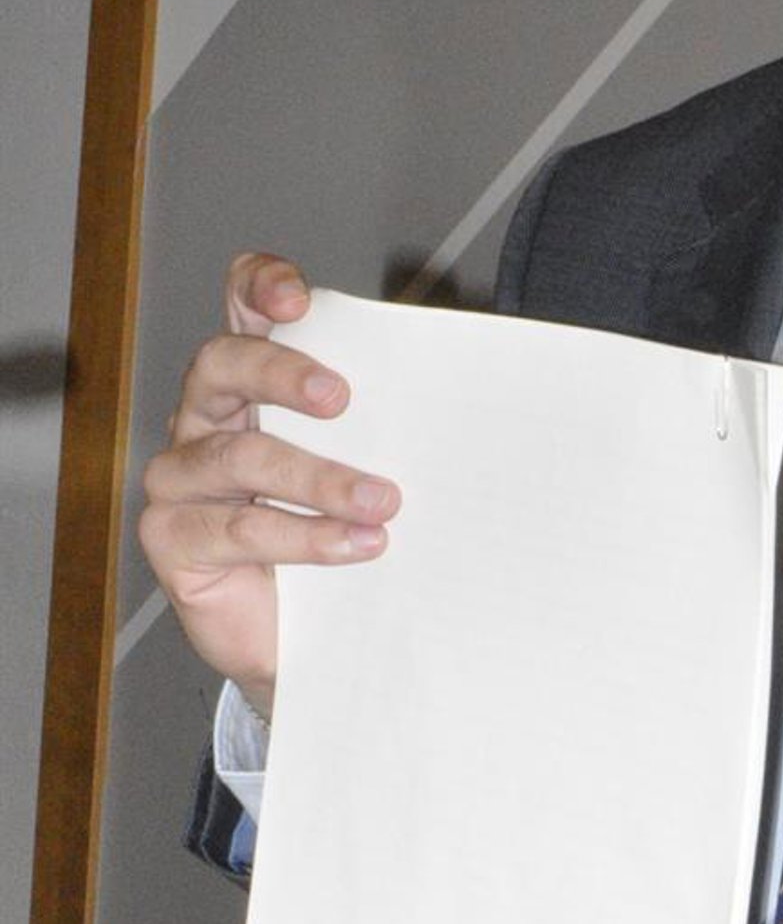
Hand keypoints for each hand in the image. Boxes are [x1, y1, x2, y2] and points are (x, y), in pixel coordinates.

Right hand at [138, 254, 398, 714]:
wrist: (314, 637)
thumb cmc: (342, 531)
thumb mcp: (370, 463)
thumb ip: (389, 419)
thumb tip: (469, 391)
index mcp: (251, 382)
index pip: (240, 308)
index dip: (257, 286)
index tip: (297, 300)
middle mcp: (205, 418)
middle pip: (221, 364)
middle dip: (282, 372)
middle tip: (341, 398)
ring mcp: (180, 478)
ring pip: (237, 457)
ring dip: (318, 478)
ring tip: (383, 503)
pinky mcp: (171, 539)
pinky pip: (236, 528)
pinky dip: (304, 536)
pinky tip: (356, 545)